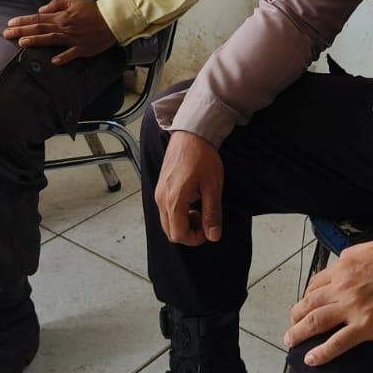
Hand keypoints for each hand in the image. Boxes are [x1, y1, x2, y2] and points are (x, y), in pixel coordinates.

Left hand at [2, 0, 117, 63]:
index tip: (10, 23)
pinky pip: (71, 53)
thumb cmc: (93, 9)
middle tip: (6, 34)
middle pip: (40, 28)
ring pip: (51, 39)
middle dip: (22, 30)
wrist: (113, 18)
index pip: (38, 18)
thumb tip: (41, 10)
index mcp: (62, 16)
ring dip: (36, 40)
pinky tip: (52, 61)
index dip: (23, 21)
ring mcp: (73, 39)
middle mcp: (64, 27)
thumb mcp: (74, 1)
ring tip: (21, 42)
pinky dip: (62, 57)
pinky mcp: (83, 48)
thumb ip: (57, 4)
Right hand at [153, 130, 224, 244]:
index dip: (195, 238)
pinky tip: (191, 201)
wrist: (192, 134)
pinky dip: (177, 213)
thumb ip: (212, 214)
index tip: (208, 230)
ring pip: (167, 221)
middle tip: (204, 220)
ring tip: (199, 209)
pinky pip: (165, 209)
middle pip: (170, 232)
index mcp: (174, 200)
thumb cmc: (202, 157)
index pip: (179, 235)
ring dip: (183, 223)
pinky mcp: (160, 187)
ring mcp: (159, 192)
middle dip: (189, 232)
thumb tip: (213, 236)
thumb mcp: (213, 188)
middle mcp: (161, 198)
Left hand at [284, 240, 372, 365]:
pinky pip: (338, 342)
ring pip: (316, 321)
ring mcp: (352, 308)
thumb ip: (353, 254)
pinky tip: (311, 359)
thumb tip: (342, 259)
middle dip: (296, 316)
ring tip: (291, 342)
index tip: (304, 306)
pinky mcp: (366, 326)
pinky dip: (322, 352)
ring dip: (299, 333)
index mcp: (344, 268)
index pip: (316, 284)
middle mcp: (343, 287)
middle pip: (310, 303)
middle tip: (292, 326)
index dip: (307, 296)